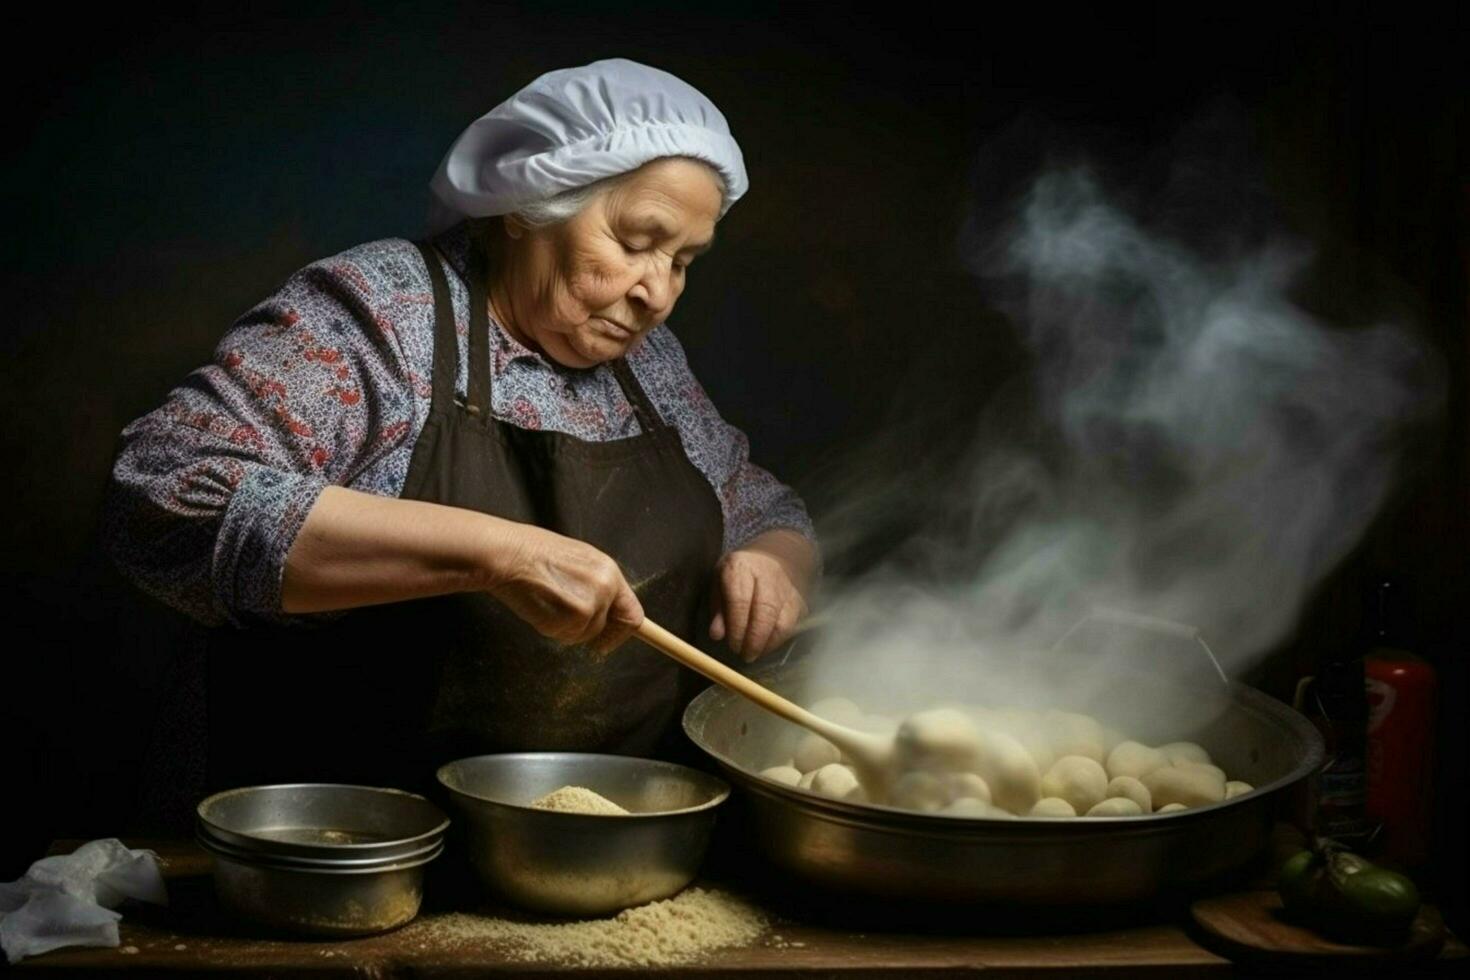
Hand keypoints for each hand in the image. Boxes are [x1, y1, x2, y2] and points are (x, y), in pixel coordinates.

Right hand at [483, 524, 643, 654]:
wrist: (508, 554)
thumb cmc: (533, 555)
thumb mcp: (576, 563)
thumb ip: (595, 586)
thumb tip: (605, 612)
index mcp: (609, 571)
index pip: (633, 614)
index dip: (621, 632)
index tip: (610, 639)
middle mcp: (606, 587)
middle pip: (609, 629)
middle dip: (589, 631)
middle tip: (568, 623)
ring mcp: (591, 604)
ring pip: (585, 634)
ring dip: (566, 628)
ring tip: (547, 603)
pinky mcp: (573, 618)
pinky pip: (566, 636)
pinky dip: (552, 629)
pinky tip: (540, 607)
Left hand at [709, 542, 808, 661]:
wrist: (770, 556)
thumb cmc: (738, 574)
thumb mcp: (718, 583)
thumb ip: (717, 609)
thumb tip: (717, 635)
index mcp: (741, 567)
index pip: (740, 600)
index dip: (737, 627)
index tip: (732, 645)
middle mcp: (768, 574)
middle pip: (765, 611)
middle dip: (755, 639)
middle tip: (745, 654)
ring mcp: (787, 587)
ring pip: (784, 620)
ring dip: (769, 643)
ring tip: (755, 653)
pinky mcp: (799, 599)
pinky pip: (794, 624)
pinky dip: (780, 639)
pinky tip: (767, 645)